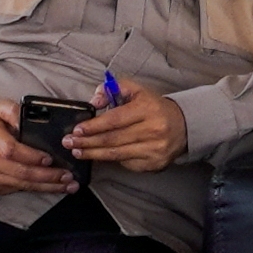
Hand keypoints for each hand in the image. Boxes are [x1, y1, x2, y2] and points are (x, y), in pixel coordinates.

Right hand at [0, 100, 74, 195]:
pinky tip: (53, 188)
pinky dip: (35, 190)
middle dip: (46, 176)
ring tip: (68, 186)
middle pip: (19, 171)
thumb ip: (12, 110)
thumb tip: (29, 117)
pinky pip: (15, 190)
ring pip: (20, 184)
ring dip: (46, 187)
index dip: (31, 156)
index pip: (10, 150)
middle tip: (68, 176)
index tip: (49, 158)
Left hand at [65, 89, 188, 170]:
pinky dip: (110, 159)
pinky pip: (126, 163)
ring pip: (116, 154)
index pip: (114, 120)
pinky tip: (99, 156)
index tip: (77, 130)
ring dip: (93, 153)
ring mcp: (154, 149)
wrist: (184, 126)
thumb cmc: (154, 107)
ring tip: (77, 151)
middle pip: (112, 139)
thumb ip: (114, 89)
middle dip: (87, 142)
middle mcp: (153, 130)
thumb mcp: (137, 91)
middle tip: (68, 142)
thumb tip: (95, 101)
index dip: (93, 126)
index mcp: (147, 109)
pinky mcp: (154, 163)